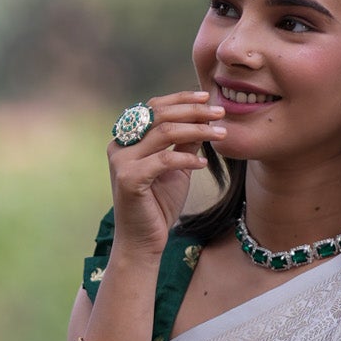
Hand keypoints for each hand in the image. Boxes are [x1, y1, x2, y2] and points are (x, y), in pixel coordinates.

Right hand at [108, 91, 225, 258]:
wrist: (143, 242)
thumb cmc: (158, 205)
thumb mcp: (176, 168)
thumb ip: (184, 144)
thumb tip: (203, 119)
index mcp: (127, 137)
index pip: (155, 107)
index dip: (181, 99)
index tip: (207, 98)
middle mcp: (120, 144)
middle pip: (160, 115)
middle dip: (193, 111)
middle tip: (220, 112)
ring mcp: (121, 161)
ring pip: (164, 133)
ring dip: (196, 130)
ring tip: (220, 134)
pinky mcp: (128, 179)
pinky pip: (164, 160)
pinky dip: (187, 159)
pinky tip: (204, 164)